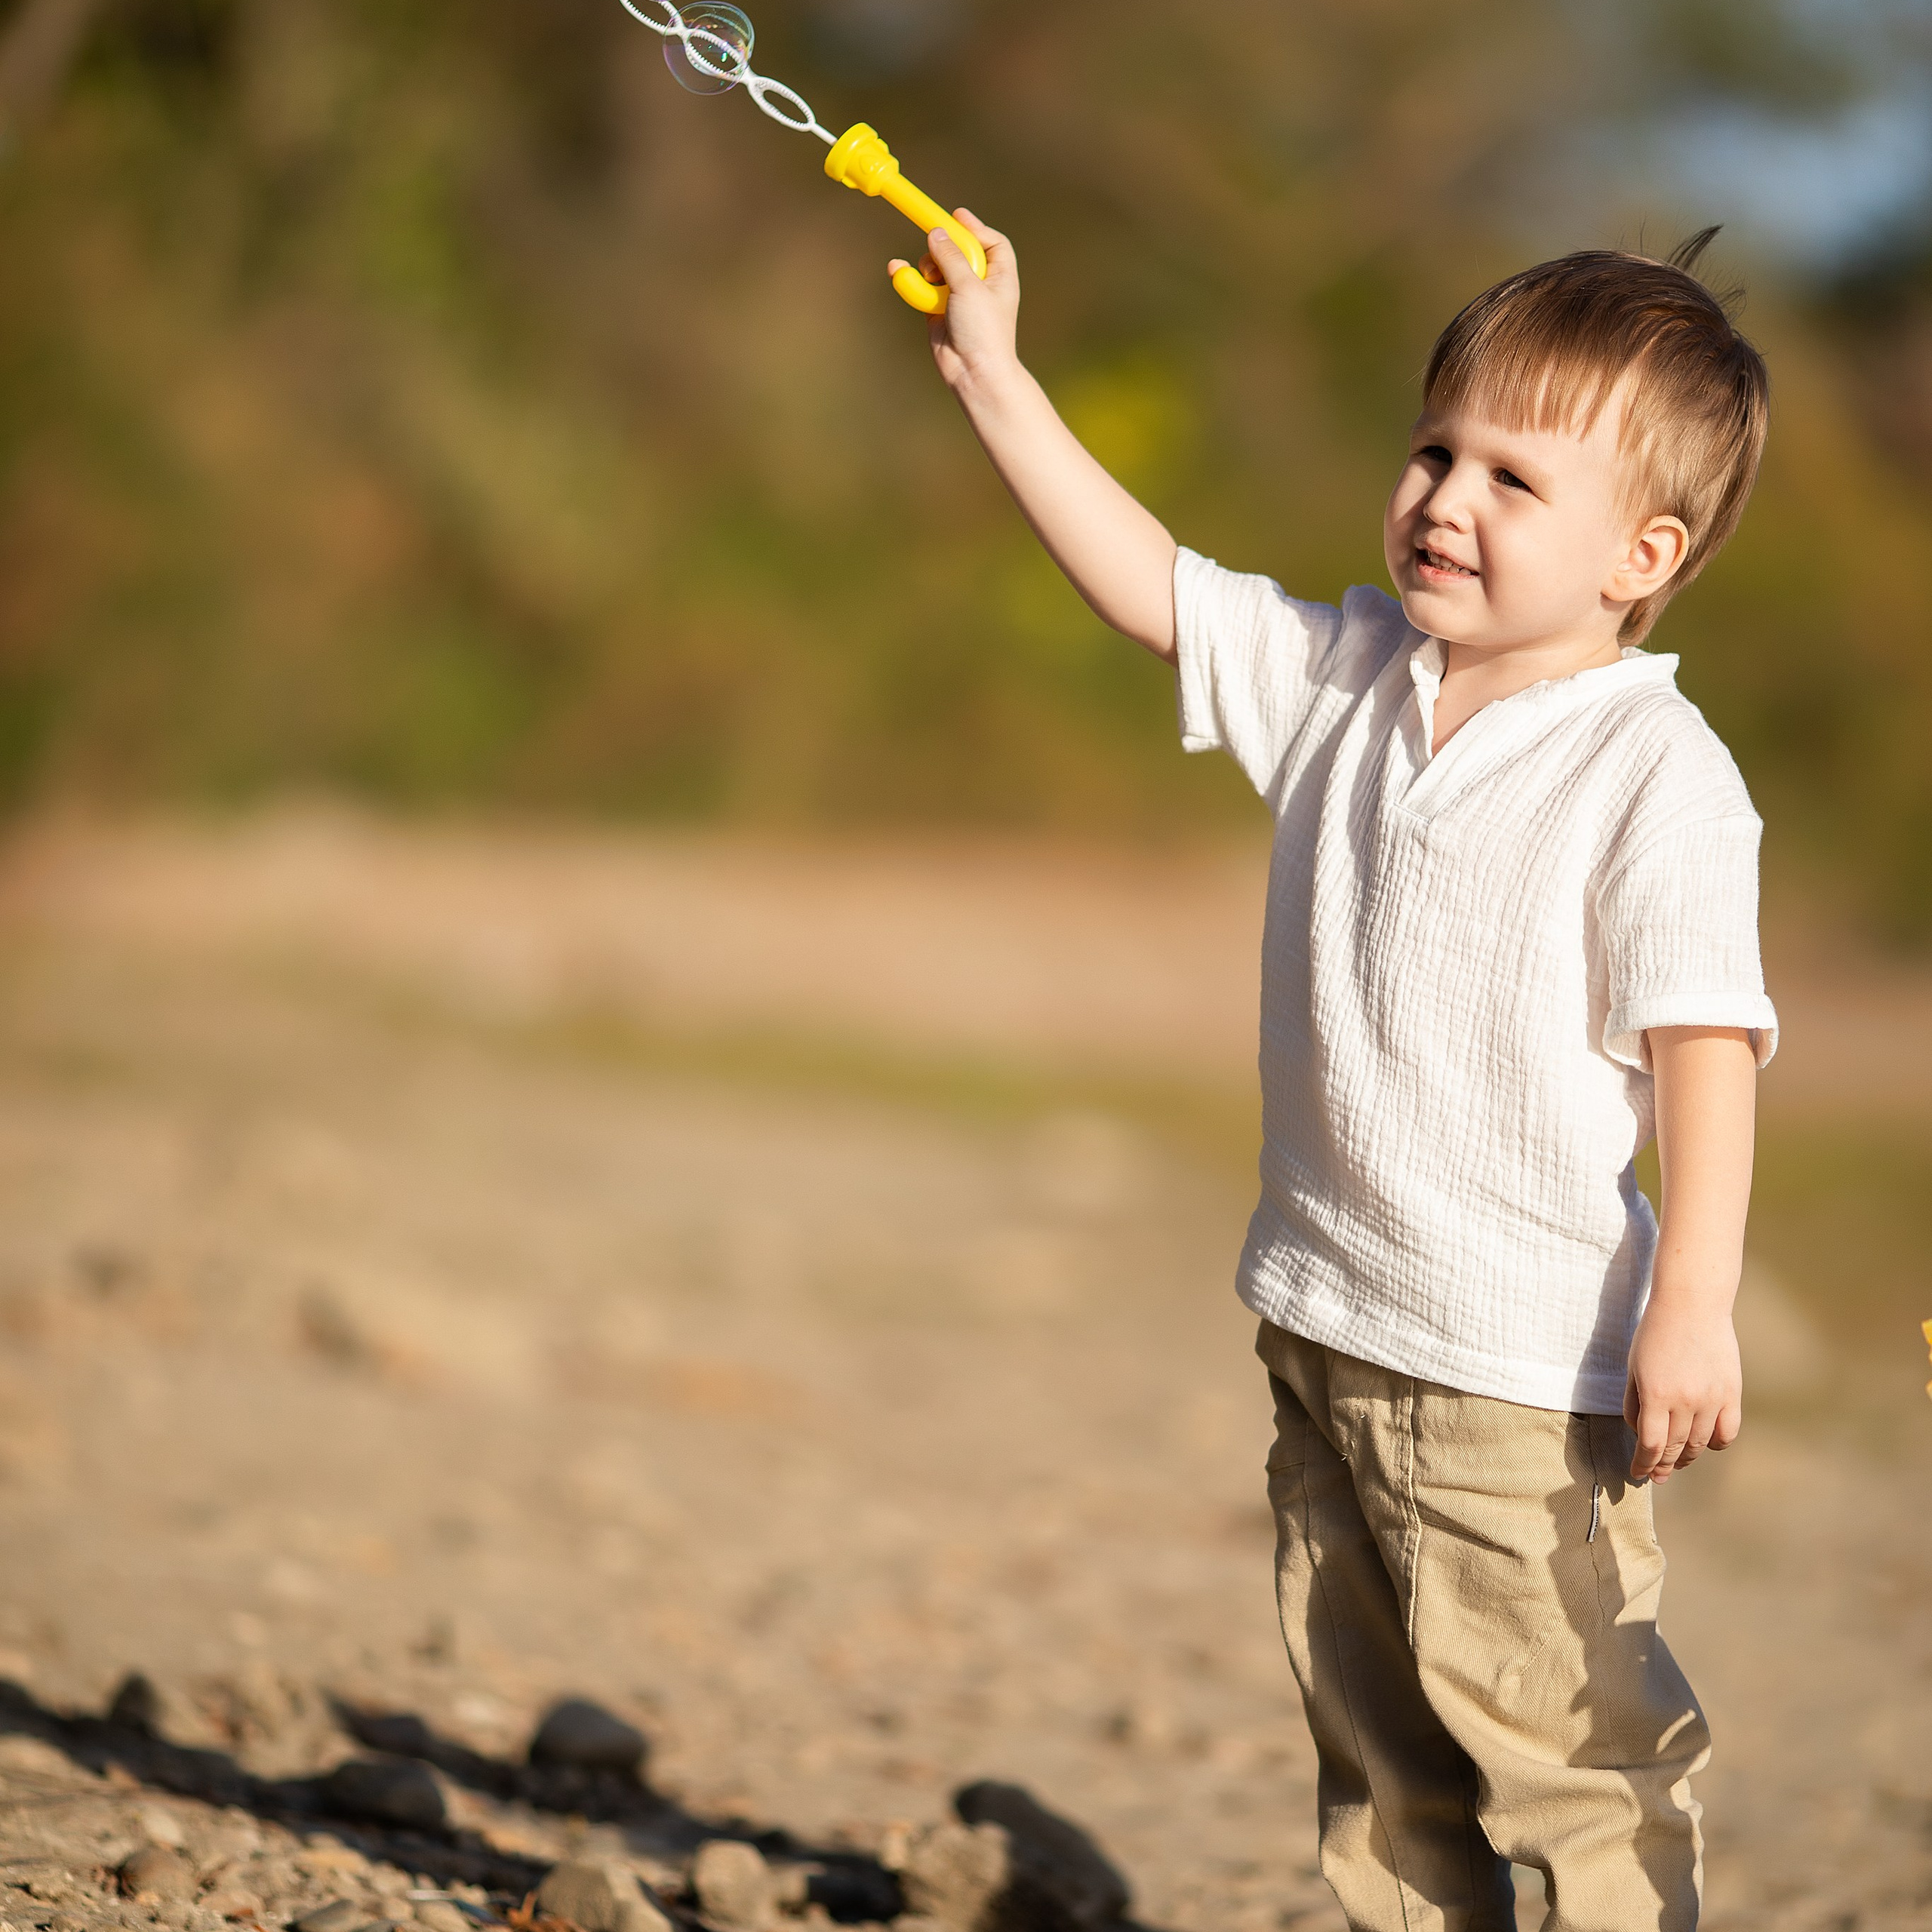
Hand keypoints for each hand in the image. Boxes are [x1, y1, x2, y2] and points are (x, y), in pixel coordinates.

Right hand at [887, 208, 1018, 390]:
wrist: (974, 374)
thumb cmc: (983, 331)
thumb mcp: (969, 286)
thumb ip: (951, 257)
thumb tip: (935, 233)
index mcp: (1000, 276)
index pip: (992, 242)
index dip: (975, 228)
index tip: (957, 216)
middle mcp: (980, 285)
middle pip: (960, 251)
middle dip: (945, 247)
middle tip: (933, 242)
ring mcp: (958, 298)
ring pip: (938, 268)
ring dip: (928, 267)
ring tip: (928, 277)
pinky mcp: (937, 311)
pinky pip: (922, 287)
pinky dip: (911, 280)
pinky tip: (897, 270)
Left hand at [1623, 1296, 1741, 1483]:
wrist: (1692, 1305)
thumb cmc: (1655, 1334)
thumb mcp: (1633, 1368)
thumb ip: (1635, 1404)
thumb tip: (1641, 1435)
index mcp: (1656, 1395)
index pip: (1651, 1445)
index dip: (1643, 1463)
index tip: (1638, 1472)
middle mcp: (1687, 1401)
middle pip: (1675, 1448)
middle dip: (1663, 1466)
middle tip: (1657, 1476)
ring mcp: (1713, 1399)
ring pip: (1700, 1444)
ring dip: (1687, 1458)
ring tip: (1677, 1463)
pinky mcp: (1732, 1393)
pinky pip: (1727, 1432)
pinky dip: (1715, 1443)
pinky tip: (1704, 1444)